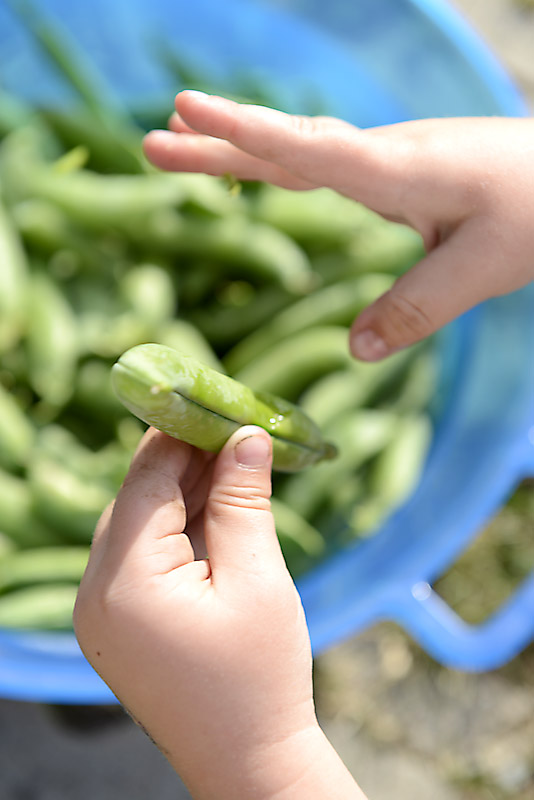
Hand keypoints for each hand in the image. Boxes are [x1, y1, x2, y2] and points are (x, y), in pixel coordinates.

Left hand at [74, 426, 364, 799]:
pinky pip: (143, 553)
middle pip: (139, 496)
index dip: (184, 433)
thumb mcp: (257, 578)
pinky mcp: (118, 620)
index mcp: (122, 581)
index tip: (221, 400)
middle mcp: (95, 592)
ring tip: (238, 463)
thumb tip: (246, 434)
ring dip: (187, 491)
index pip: (146, 478)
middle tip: (239, 429)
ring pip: (141, 522)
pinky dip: (180, 527)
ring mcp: (101, 610)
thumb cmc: (260, 677)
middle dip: (189, 460)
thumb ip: (243, 499)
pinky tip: (219, 507)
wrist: (248, 763)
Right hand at [143, 92, 533, 360]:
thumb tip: (356, 350)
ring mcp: (392, 157)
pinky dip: (283, 160)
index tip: (183, 116)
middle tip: (154, 140)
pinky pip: (326, 161)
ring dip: (242, 149)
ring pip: (302, 150)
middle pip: (286, 146)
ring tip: (189, 145)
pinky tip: (273, 167)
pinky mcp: (402, 167)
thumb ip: (416, 309)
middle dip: (218, 143)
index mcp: (396, 170)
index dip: (241, 135)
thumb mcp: (483, 268)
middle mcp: (384, 154)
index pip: (303, 149)